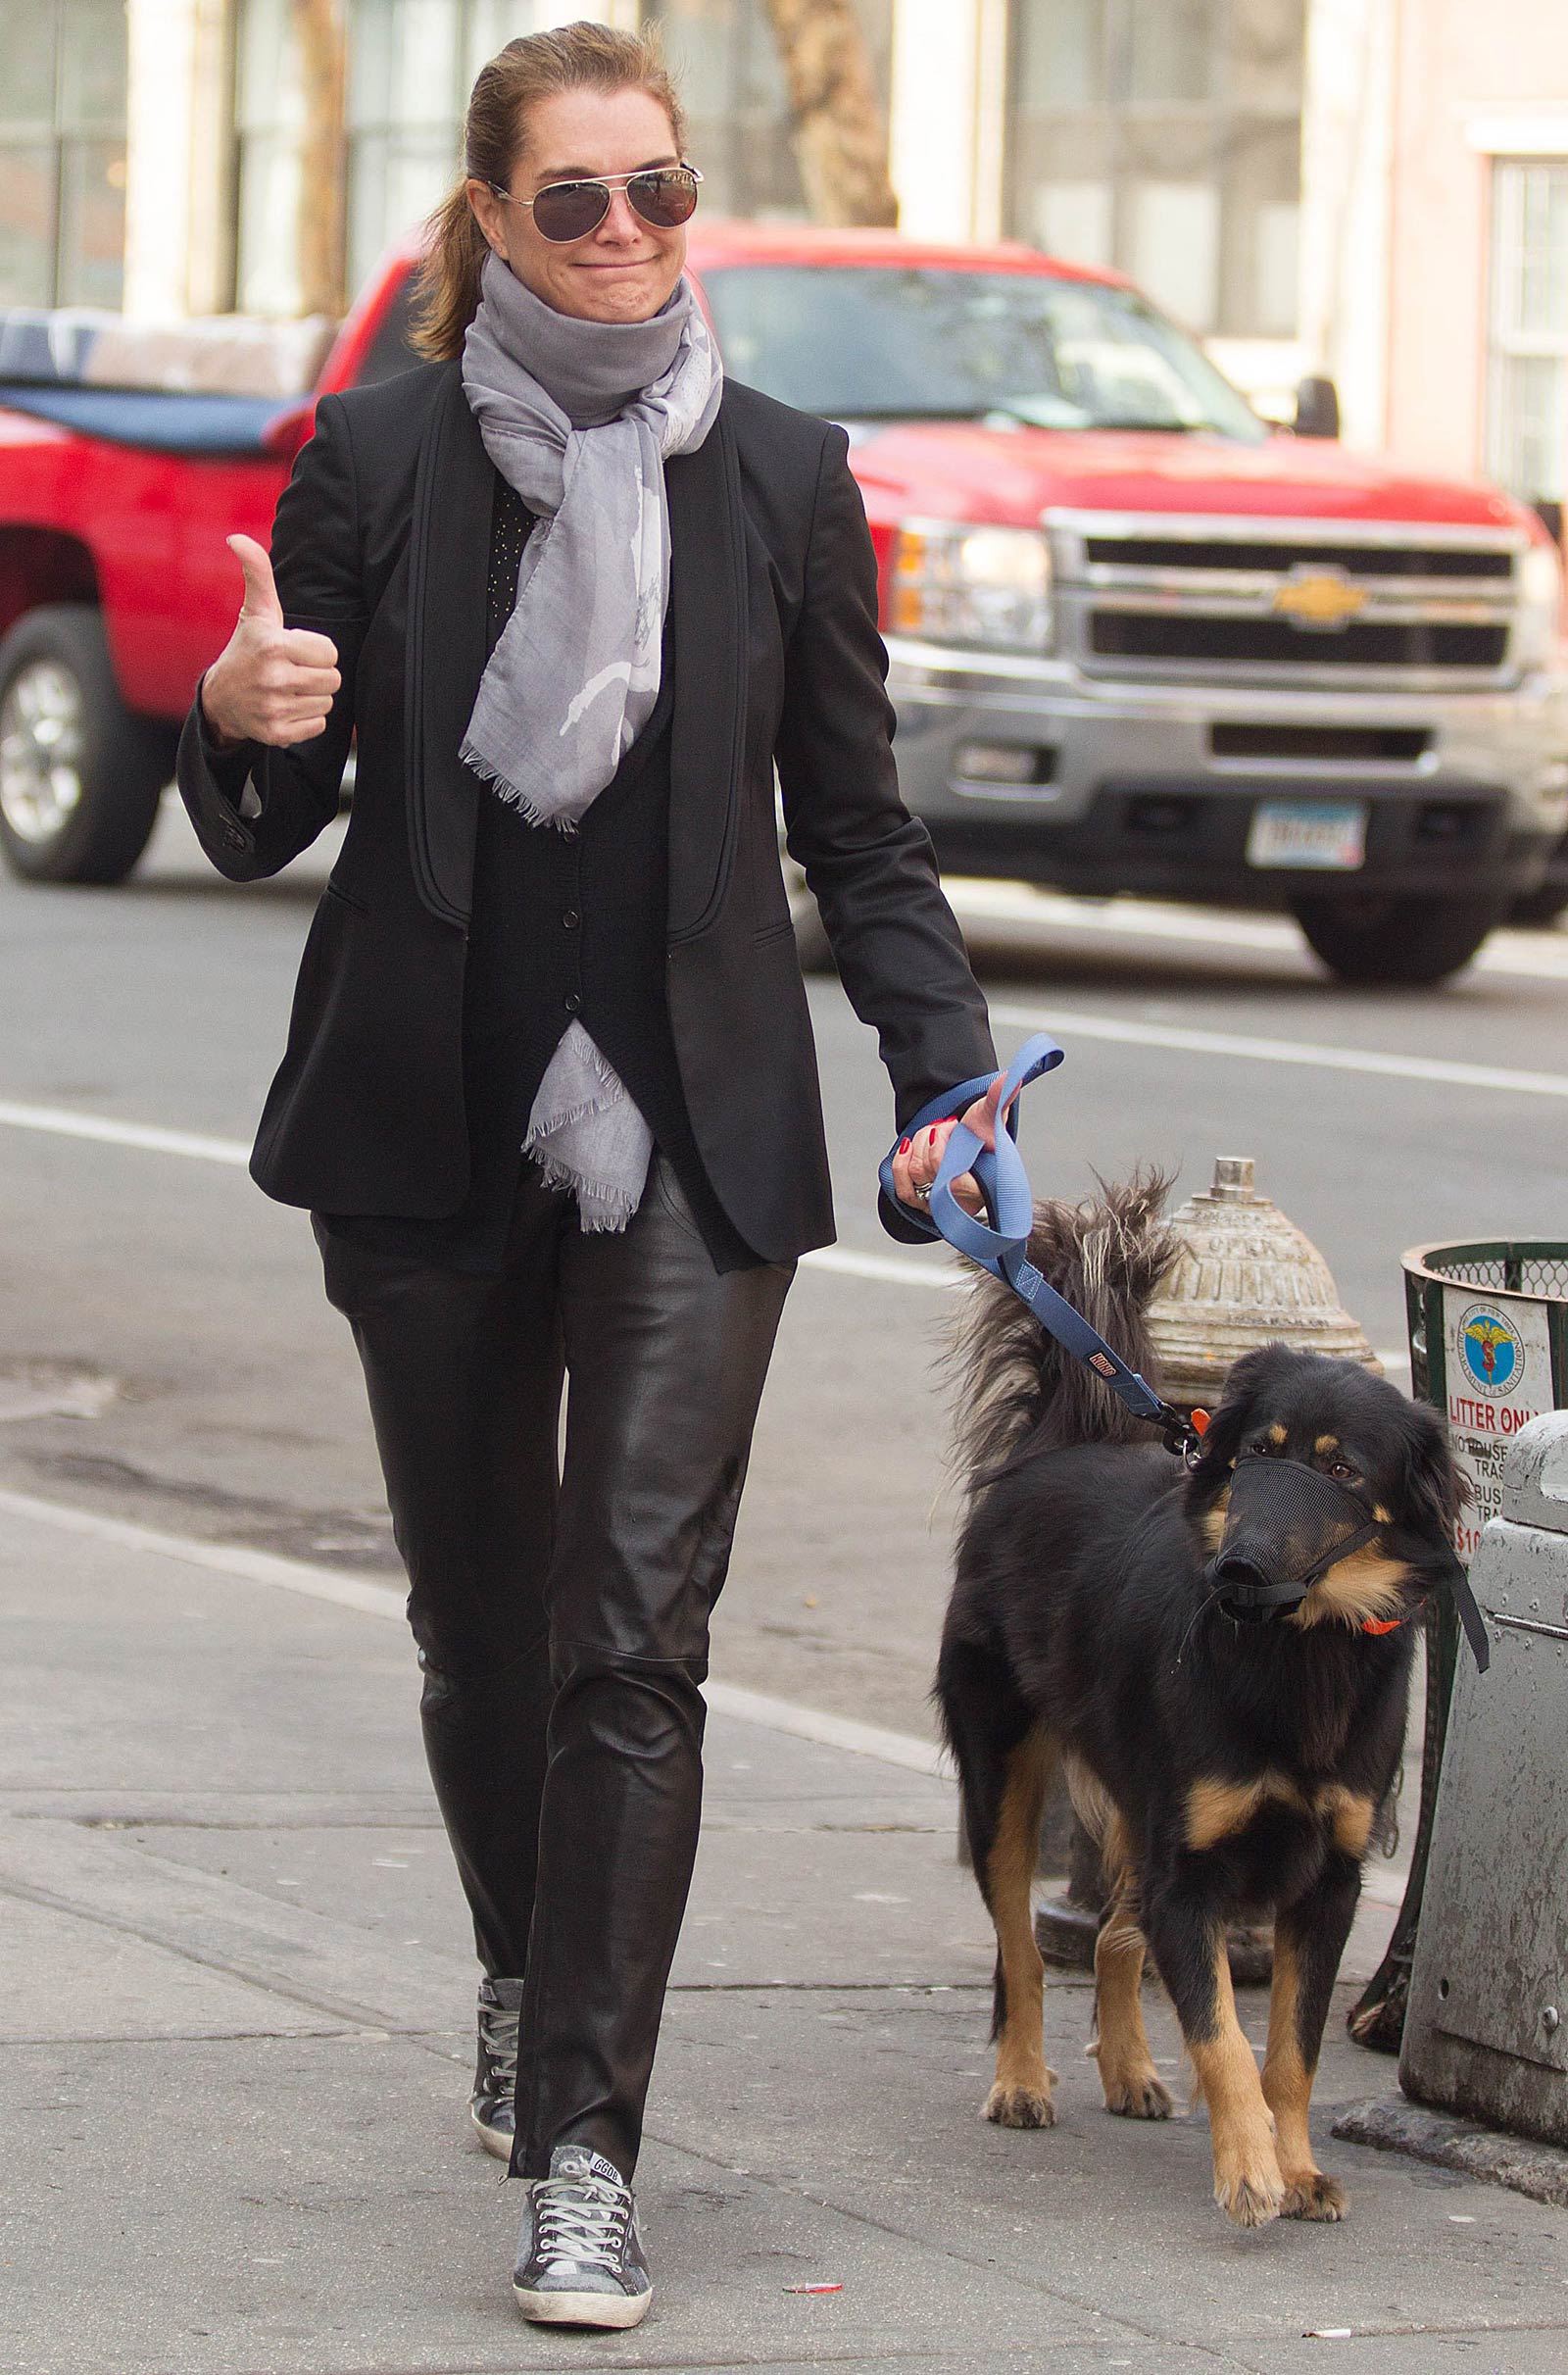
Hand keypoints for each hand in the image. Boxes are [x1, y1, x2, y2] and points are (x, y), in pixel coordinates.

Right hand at [198, 535, 339, 749]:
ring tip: (288, 688)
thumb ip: (257, 574)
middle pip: (333, 679)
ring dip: (312, 695)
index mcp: (272, 646)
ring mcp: (274, 709)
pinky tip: (285, 707)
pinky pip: (318, 724)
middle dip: (318, 673)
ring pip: (326, 701)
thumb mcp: (256, 612)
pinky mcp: (277, 734)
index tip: (295, 650)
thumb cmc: (247, 649)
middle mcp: (272, 679)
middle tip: (294, 670)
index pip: (330, 652)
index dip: (317, 650)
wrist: (220, 699)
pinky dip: (307, 718)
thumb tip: (237, 538)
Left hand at [891, 1072, 1013, 1218]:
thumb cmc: (982, 1134)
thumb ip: (1000, 1098)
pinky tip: (908, 1146)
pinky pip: (903, 1190)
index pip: (953, 1181)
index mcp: (982, 1186)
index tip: (949, 1126)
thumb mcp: (991, 1115)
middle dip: (932, 1140)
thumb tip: (1011, 1078)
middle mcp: (960, 1202)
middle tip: (945, 1125)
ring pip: (915, 1177)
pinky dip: (900, 1164)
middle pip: (930, 1173)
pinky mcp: (922, 1203)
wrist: (968, 1145)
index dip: (942, 1153)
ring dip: (918, 1146)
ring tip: (933, 1134)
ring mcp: (939, 1205)